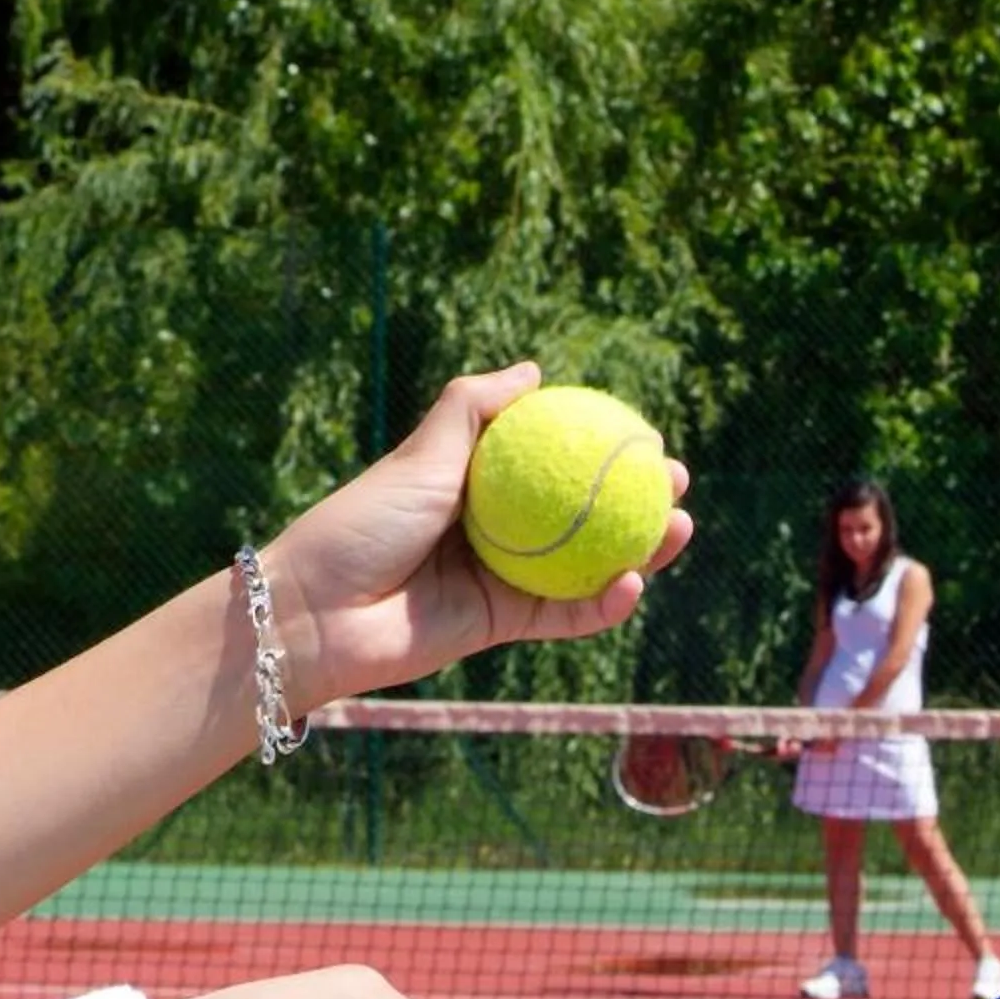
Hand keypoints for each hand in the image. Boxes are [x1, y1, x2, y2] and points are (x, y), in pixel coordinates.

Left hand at [264, 364, 691, 707]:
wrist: (319, 612)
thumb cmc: (362, 523)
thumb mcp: (421, 452)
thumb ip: (473, 408)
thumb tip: (535, 373)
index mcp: (476, 485)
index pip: (553, 462)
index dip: (602, 450)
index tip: (645, 434)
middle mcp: (495, 531)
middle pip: (583, 514)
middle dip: (638, 500)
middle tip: (677, 481)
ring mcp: (501, 580)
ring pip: (587, 565)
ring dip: (640, 550)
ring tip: (680, 528)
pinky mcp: (501, 626)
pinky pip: (566, 614)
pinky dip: (604, 602)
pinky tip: (635, 581)